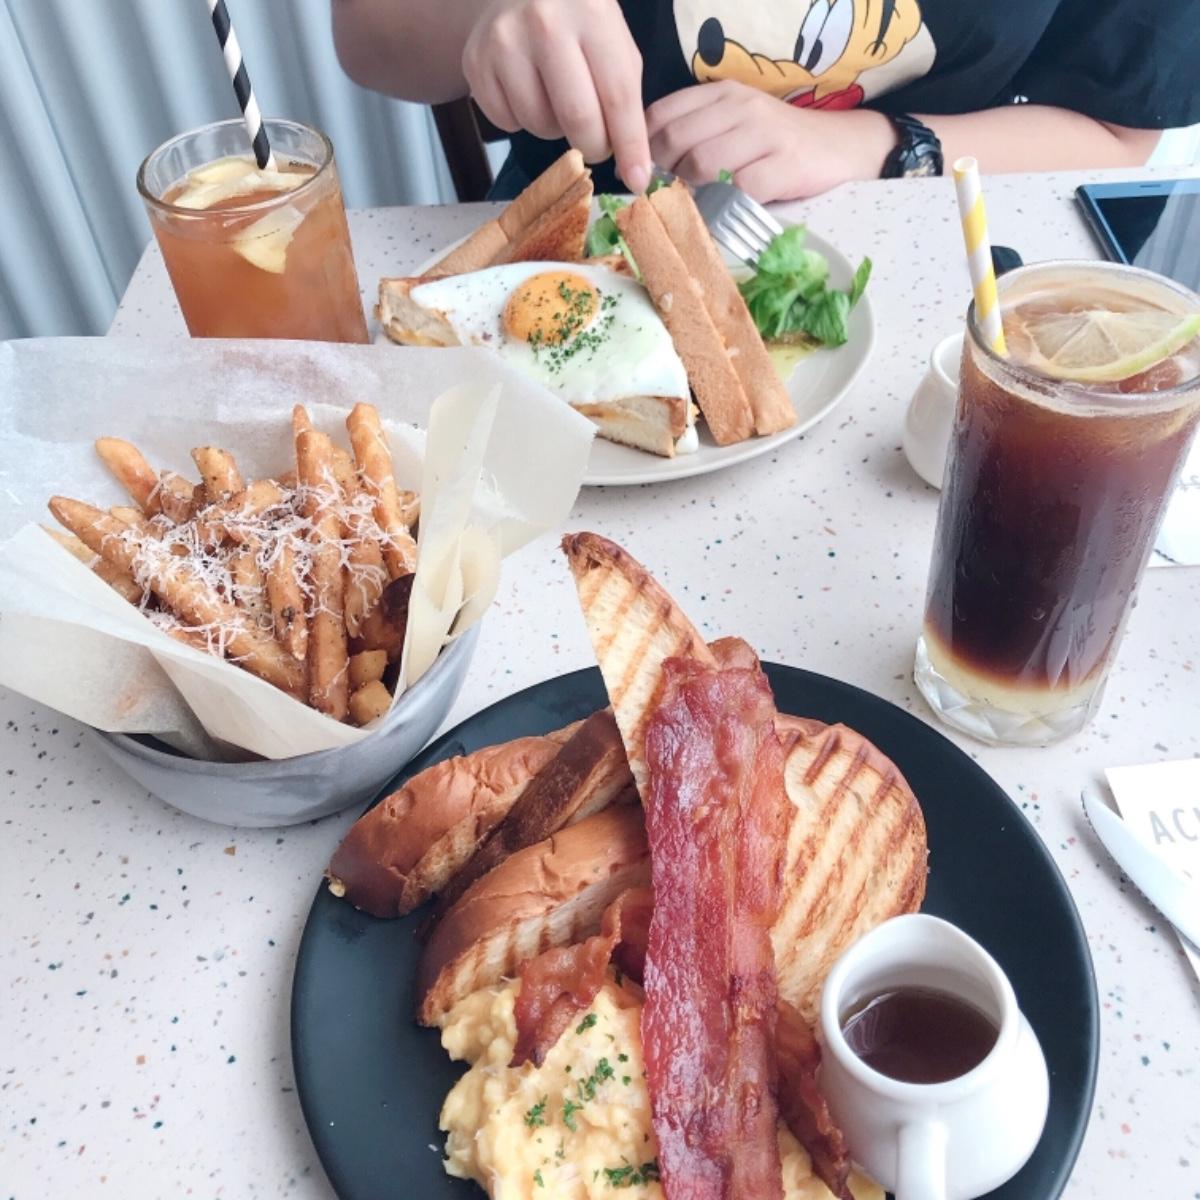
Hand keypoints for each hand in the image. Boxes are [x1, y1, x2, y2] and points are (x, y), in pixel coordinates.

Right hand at [463, 0, 650, 190]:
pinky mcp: (476, 61)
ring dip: (555, 129)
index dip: (629, 146)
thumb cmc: (577, 25)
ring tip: (556, 100)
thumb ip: (625, 100)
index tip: (637, 181)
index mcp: (591, 12)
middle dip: (594, 146)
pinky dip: (522, 120)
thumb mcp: (613, 45)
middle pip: (577, 119)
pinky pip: (507, 122)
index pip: (617, 95)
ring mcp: (504, 40)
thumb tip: (633, 170)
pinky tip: (527, 91)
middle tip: (596, 143)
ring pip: (539, 125)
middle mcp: (545, 21)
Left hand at [646, 81, 894, 201]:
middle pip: (677, 141)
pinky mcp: (782, 166)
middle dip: (662, 174)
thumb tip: (648, 171)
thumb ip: (696, 136)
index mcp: (722, 94)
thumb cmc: (777, 145)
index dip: (643, 148)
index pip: (663, 114)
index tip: (641, 175)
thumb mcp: (736, 126)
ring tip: (693, 208)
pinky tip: (721, 215)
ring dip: (689, 192)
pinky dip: (722, 208)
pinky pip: (736, 190)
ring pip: (701, 164)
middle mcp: (740, 107)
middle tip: (664, 198)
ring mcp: (763, 134)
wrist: (841, 147)